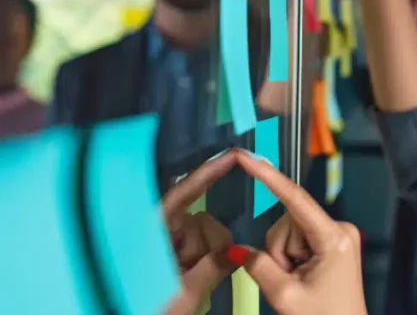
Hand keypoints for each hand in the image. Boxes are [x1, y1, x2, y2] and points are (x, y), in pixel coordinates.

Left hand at [161, 151, 239, 314]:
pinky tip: (187, 279)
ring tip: (183, 283)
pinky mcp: (171, 255)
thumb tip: (237, 251)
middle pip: (199, 219)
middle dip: (204, 245)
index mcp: (150, 231)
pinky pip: (201, 248)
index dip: (209, 172)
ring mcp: (164, 242)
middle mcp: (157, 230)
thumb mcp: (181, 295)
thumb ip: (212, 269)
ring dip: (201, 258)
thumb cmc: (141, 310)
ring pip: (203, 236)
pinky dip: (201, 262)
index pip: (183, 193)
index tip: (233, 154)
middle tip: (190, 276)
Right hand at [228, 151, 367, 314]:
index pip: (295, 199)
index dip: (267, 176)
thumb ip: (258, 266)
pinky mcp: (334, 242)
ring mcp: (339, 234)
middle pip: (287, 221)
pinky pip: (299, 240)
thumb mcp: (284, 296)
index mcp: (333, 237)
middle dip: (278, 251)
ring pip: (289, 232)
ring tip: (300, 282)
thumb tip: (235, 249)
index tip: (247, 156)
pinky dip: (293, 259)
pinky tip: (305, 278)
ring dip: (285, 258)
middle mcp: (340, 228)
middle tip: (291, 281)